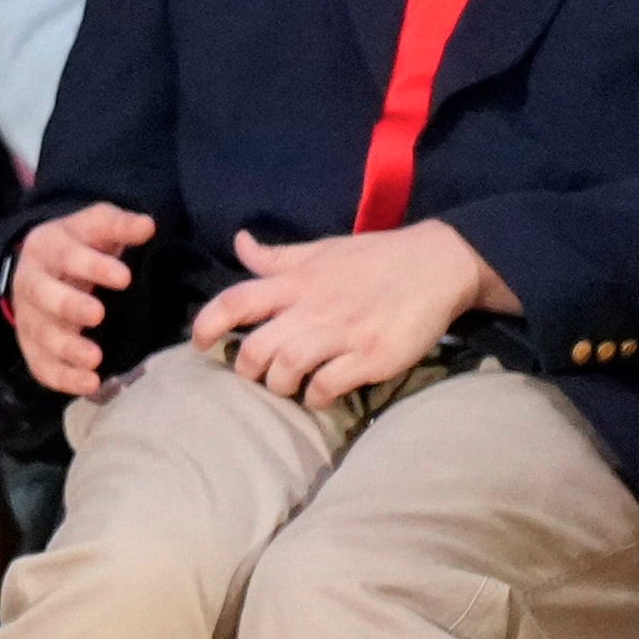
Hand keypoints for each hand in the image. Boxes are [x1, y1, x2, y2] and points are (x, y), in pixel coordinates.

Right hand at [7, 199, 149, 397]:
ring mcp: (28, 317)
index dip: (93, 266)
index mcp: (47, 247)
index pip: (67, 255)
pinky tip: (90, 384)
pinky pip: (41, 365)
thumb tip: (148, 225)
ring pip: (40, 334)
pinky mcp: (31, 346)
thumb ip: (119, 225)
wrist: (42, 267)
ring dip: (66, 348)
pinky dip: (63, 378)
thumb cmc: (79, 246)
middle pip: (43, 295)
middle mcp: (30, 281)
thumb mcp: (95, 225)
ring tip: (95, 359)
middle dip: (69, 306)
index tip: (125, 278)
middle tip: (98, 315)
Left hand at [187, 221, 495, 406]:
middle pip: (256, 348)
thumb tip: (238, 242)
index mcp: (297, 281)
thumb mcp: (321, 250)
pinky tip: (321, 394)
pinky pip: (327, 387)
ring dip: (281, 385)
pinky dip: (316, 397)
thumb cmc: (375, 258)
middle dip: (248, 369)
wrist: (438, 264)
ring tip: (290, 385)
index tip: (199, 343)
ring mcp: (343, 334)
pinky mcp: (371, 357)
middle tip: (259, 374)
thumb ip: (277, 257)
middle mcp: (313, 308)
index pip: (236, 300)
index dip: (208, 324)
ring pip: (287, 370)